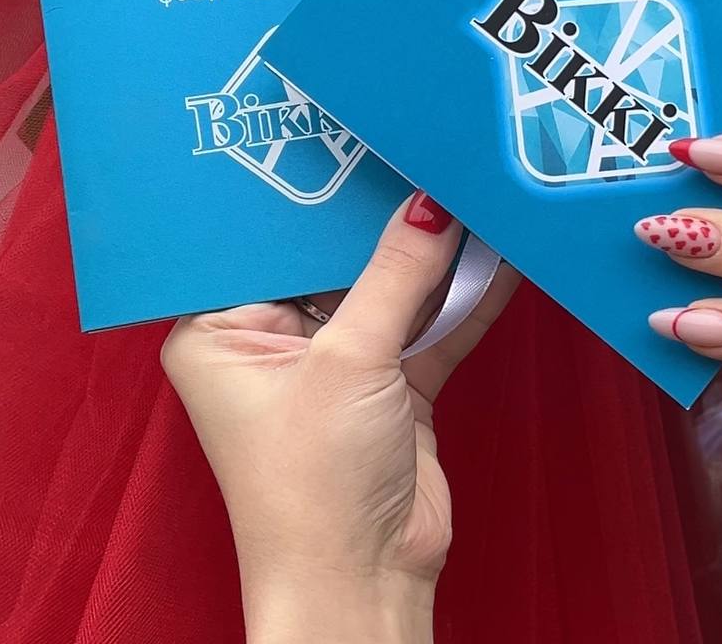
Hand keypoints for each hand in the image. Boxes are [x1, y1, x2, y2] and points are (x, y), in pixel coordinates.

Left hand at [162, 193, 518, 643]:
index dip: (315, 192)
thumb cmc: (313, 486)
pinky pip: (427, 324)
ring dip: (435, 256)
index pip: (270, 237)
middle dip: (387, 218)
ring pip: (390, 287)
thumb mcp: (350, 360)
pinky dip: (461, 298)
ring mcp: (337, 360)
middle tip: (427, 152)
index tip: (359, 137)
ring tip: (473, 190)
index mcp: (223, 327)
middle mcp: (274, 338)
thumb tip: (431, 202)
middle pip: (337, 256)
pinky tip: (498, 255)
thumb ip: (396, 274)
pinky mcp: (390, 383)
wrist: (365, 585)